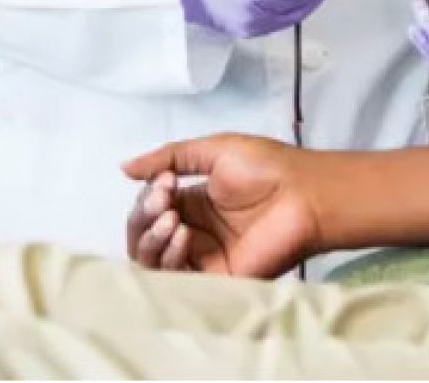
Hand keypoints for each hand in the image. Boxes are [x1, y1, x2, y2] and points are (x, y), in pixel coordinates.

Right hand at [122, 135, 319, 277]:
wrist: (304, 193)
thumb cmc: (266, 167)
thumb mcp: (213, 150)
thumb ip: (169, 157)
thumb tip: (124, 169)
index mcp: (193, 203)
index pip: (149, 210)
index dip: (147, 198)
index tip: (166, 182)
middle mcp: (193, 231)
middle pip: (144, 236)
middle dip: (143, 218)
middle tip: (162, 200)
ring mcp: (203, 257)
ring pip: (153, 260)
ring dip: (151, 239)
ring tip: (172, 219)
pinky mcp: (215, 278)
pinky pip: (176, 278)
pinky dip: (170, 257)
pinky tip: (183, 235)